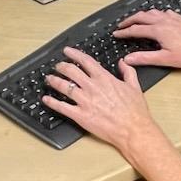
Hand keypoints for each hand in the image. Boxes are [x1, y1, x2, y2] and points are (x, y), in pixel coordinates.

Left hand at [43, 46, 158, 157]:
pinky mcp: (80, 116)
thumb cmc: (134, 111)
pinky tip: (46, 99)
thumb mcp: (134, 86)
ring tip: (49, 78)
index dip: (74, 54)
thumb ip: (128, 72)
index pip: (86, 61)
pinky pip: (62, 107)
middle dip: (61, 66)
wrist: (133, 129)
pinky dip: (52, 102)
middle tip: (57, 66)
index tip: (68, 51)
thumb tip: (122, 63)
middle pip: (71, 71)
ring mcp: (85, 101)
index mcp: (104, 79)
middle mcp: (92, 87)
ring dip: (54, 81)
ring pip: (64, 87)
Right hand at [115, 9, 180, 69]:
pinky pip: (163, 12)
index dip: (124, 32)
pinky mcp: (180, 18)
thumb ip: (145, 58)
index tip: (116, 34)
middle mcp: (164, 20)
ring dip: (141, 15)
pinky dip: (154, 14)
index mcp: (158, 30)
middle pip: (141, 16)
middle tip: (121, 25)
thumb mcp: (166, 59)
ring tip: (135, 20)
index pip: (135, 29)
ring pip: (152, 12)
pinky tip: (157, 17)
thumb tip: (128, 59)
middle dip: (129, 20)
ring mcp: (172, 17)